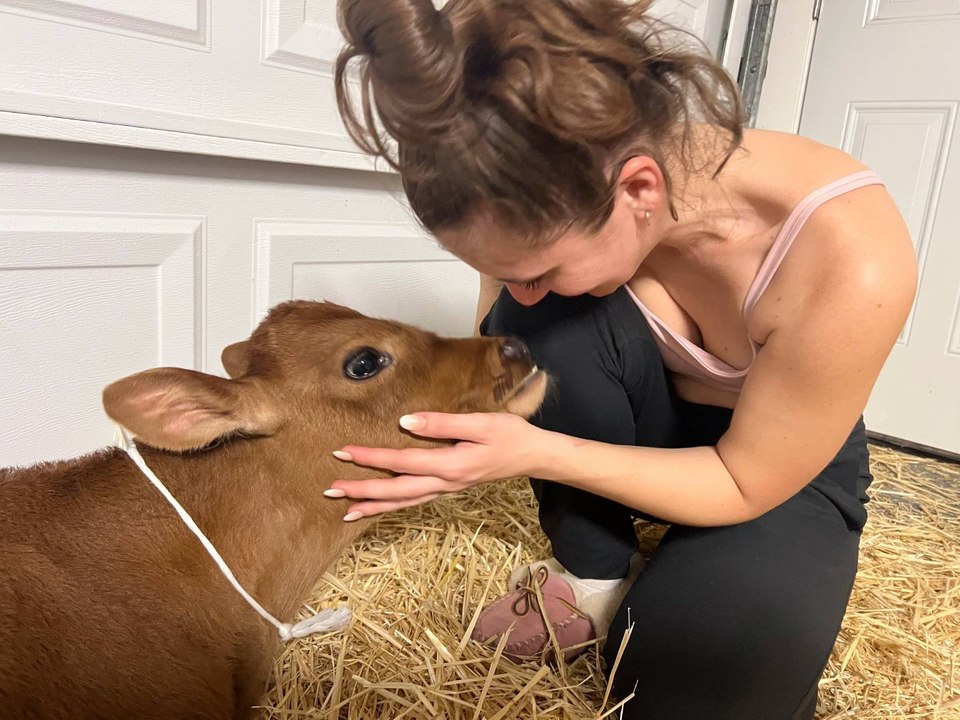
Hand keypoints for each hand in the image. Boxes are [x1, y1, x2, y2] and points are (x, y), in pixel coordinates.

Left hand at [324, 412, 548, 520]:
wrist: (534, 456)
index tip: (345, 450)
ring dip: (373, 506)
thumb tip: (405, 422)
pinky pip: (413, 501)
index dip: (372, 457)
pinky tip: (378, 508)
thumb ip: (442, 423)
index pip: (402, 462)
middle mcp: (444, 483)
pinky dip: (392, 507)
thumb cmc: (509, 435)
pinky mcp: (448, 488)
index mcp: (450, 465)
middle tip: (331, 487)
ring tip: (345, 508)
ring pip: (403, 503)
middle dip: (362, 490)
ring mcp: (446, 489)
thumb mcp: (480, 422)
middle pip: (395, 491)